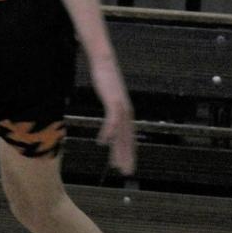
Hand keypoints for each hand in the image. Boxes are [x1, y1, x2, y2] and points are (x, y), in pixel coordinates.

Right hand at [91, 57, 135, 175]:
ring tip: (116, 164)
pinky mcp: (114, 101)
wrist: (104, 60)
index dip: (128, 152)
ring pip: (122, 134)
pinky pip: (112, 121)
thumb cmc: (105, 75)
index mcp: (126, 111)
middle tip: (126, 172)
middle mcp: (127, 111)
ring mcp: (122, 107)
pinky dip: (108, 133)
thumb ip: (110, 104)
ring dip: (119, 150)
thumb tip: (109, 111)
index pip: (129, 136)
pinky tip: (102, 142)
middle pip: (128, 139)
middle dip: (127, 157)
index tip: (126, 165)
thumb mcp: (108, 93)